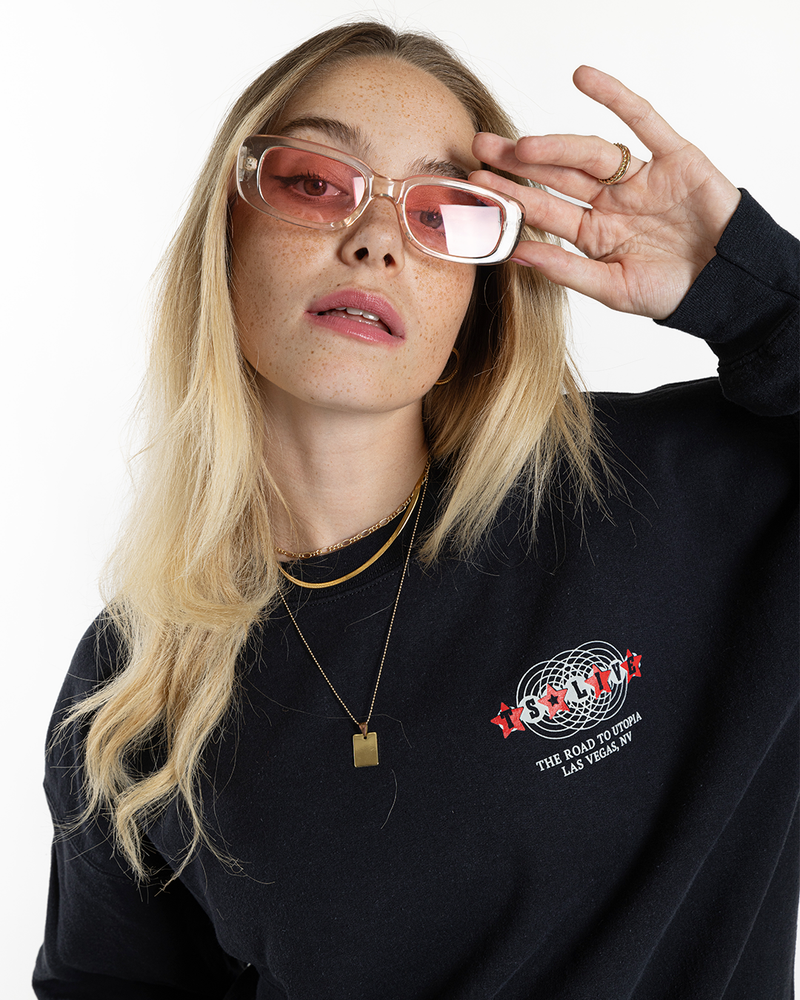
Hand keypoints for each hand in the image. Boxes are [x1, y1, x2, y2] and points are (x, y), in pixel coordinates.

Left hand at [471, 66, 741, 319]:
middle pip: (557, 176)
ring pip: (590, 153)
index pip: (544, 209)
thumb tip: (514, 252)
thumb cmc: (669, 293)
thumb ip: (565, 269)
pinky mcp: (674, 157)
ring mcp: (640, 178)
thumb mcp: (611, 288)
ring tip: (521, 145)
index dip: (512, 196)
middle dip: (519, 163)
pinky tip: (584, 79)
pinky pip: (643, 120)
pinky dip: (615, 97)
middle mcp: (611, 202)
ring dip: (555, 145)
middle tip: (480, 148)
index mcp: (593, 233)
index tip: (477, 184)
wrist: (726, 287)